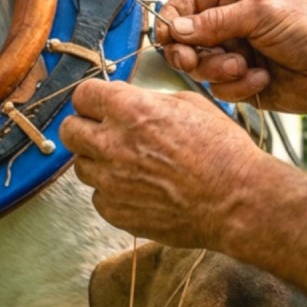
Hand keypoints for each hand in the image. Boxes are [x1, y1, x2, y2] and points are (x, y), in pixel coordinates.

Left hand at [61, 79, 268, 248]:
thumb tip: (131, 101)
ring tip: (126, 163)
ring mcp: (111, 180)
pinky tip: (135, 188)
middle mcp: (113, 144)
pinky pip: (98, 196)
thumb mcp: (189, 105)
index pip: (82, 95)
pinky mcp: (116, 211)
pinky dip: (110, 191)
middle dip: (83, 127)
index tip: (98, 104)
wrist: (237, 200)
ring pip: (81, 165)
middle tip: (101, 132)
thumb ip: (149, 101)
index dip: (91, 99)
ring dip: (97, 161)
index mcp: (130, 110)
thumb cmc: (222, 152)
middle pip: (70, 130)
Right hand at [157, 0, 306, 114]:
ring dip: (218, 69)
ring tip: (243, 67)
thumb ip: (215, 21)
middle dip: (188, 51)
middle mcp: (229, 23)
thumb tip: (176, 28)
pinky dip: (237, 87)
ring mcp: (234, 52)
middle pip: (184, 37)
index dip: (171, 17)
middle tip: (192, 59)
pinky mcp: (240, 80)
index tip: (166, 35)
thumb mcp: (261, 13)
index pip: (187, 0)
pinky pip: (219, 88)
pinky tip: (261, 79)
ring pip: (199, 66)